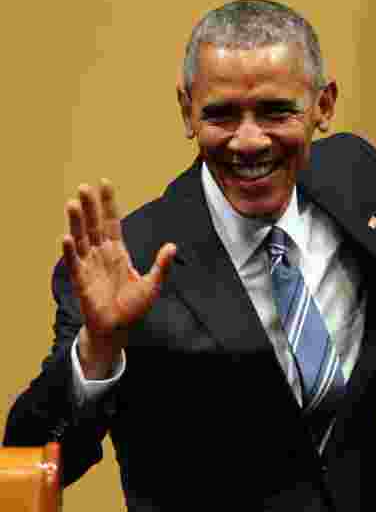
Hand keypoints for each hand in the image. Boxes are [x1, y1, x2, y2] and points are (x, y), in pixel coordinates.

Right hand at [62, 180, 175, 377]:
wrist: (118, 329)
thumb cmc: (133, 307)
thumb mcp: (153, 284)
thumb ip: (162, 265)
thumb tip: (173, 245)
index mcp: (118, 252)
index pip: (112, 222)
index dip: (109, 203)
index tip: (105, 183)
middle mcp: (102, 254)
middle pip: (95, 225)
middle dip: (90, 206)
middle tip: (84, 186)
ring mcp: (90, 265)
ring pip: (82, 239)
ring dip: (77, 222)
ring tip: (72, 203)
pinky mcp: (81, 280)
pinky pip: (75, 263)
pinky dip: (70, 251)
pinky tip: (67, 237)